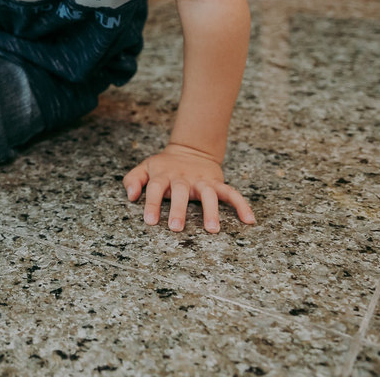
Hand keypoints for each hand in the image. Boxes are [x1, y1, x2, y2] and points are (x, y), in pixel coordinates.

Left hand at [122, 143, 254, 232]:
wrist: (190, 150)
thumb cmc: (164, 166)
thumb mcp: (145, 168)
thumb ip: (133, 179)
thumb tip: (131, 196)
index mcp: (163, 175)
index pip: (155, 188)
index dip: (151, 203)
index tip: (150, 221)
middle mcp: (183, 178)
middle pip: (180, 191)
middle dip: (178, 209)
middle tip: (175, 228)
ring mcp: (201, 180)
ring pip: (208, 193)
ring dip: (211, 210)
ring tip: (212, 229)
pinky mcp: (217, 183)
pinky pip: (232, 193)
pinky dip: (241, 205)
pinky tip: (249, 220)